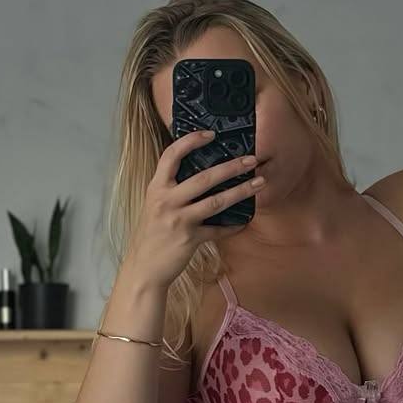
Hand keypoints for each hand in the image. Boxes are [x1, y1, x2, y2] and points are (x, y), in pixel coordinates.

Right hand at [123, 130, 265, 290]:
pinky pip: (217, 231)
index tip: (211, 134)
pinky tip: (244, 222)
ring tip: (259, 183)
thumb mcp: (155, 205)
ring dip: (241, 191)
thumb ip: (171, 189)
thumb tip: (199, 175)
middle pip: (204, 178)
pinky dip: (232, 227)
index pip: (171, 155)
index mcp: (156, 188)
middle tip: (251, 159)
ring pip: (216, 202)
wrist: (143, 268)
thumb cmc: (151, 235)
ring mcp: (179, 220)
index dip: (191, 141)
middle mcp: (166, 200)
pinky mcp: (190, 239)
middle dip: (231, 167)